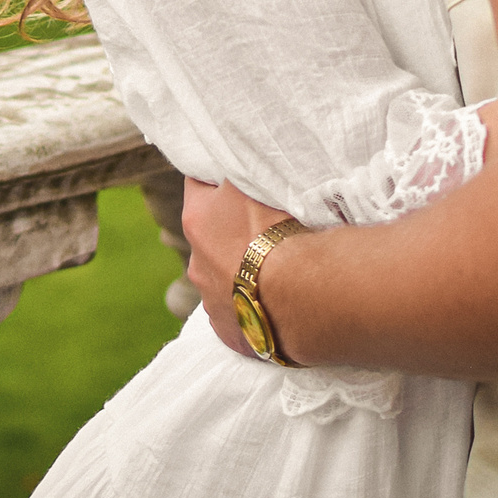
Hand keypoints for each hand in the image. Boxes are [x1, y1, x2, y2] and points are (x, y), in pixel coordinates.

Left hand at [181, 176, 291, 357]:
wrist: (301, 294)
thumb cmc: (280, 230)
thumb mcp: (253, 184)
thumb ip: (237, 175)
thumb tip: (229, 166)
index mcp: (196, 220)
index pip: (197, 186)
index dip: (216, 181)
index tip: (234, 179)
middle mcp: (196, 262)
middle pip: (210, 238)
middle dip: (229, 232)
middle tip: (264, 229)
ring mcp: (210, 301)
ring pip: (222, 279)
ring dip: (240, 272)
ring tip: (273, 271)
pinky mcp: (229, 332)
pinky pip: (237, 314)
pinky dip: (251, 306)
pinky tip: (273, 302)